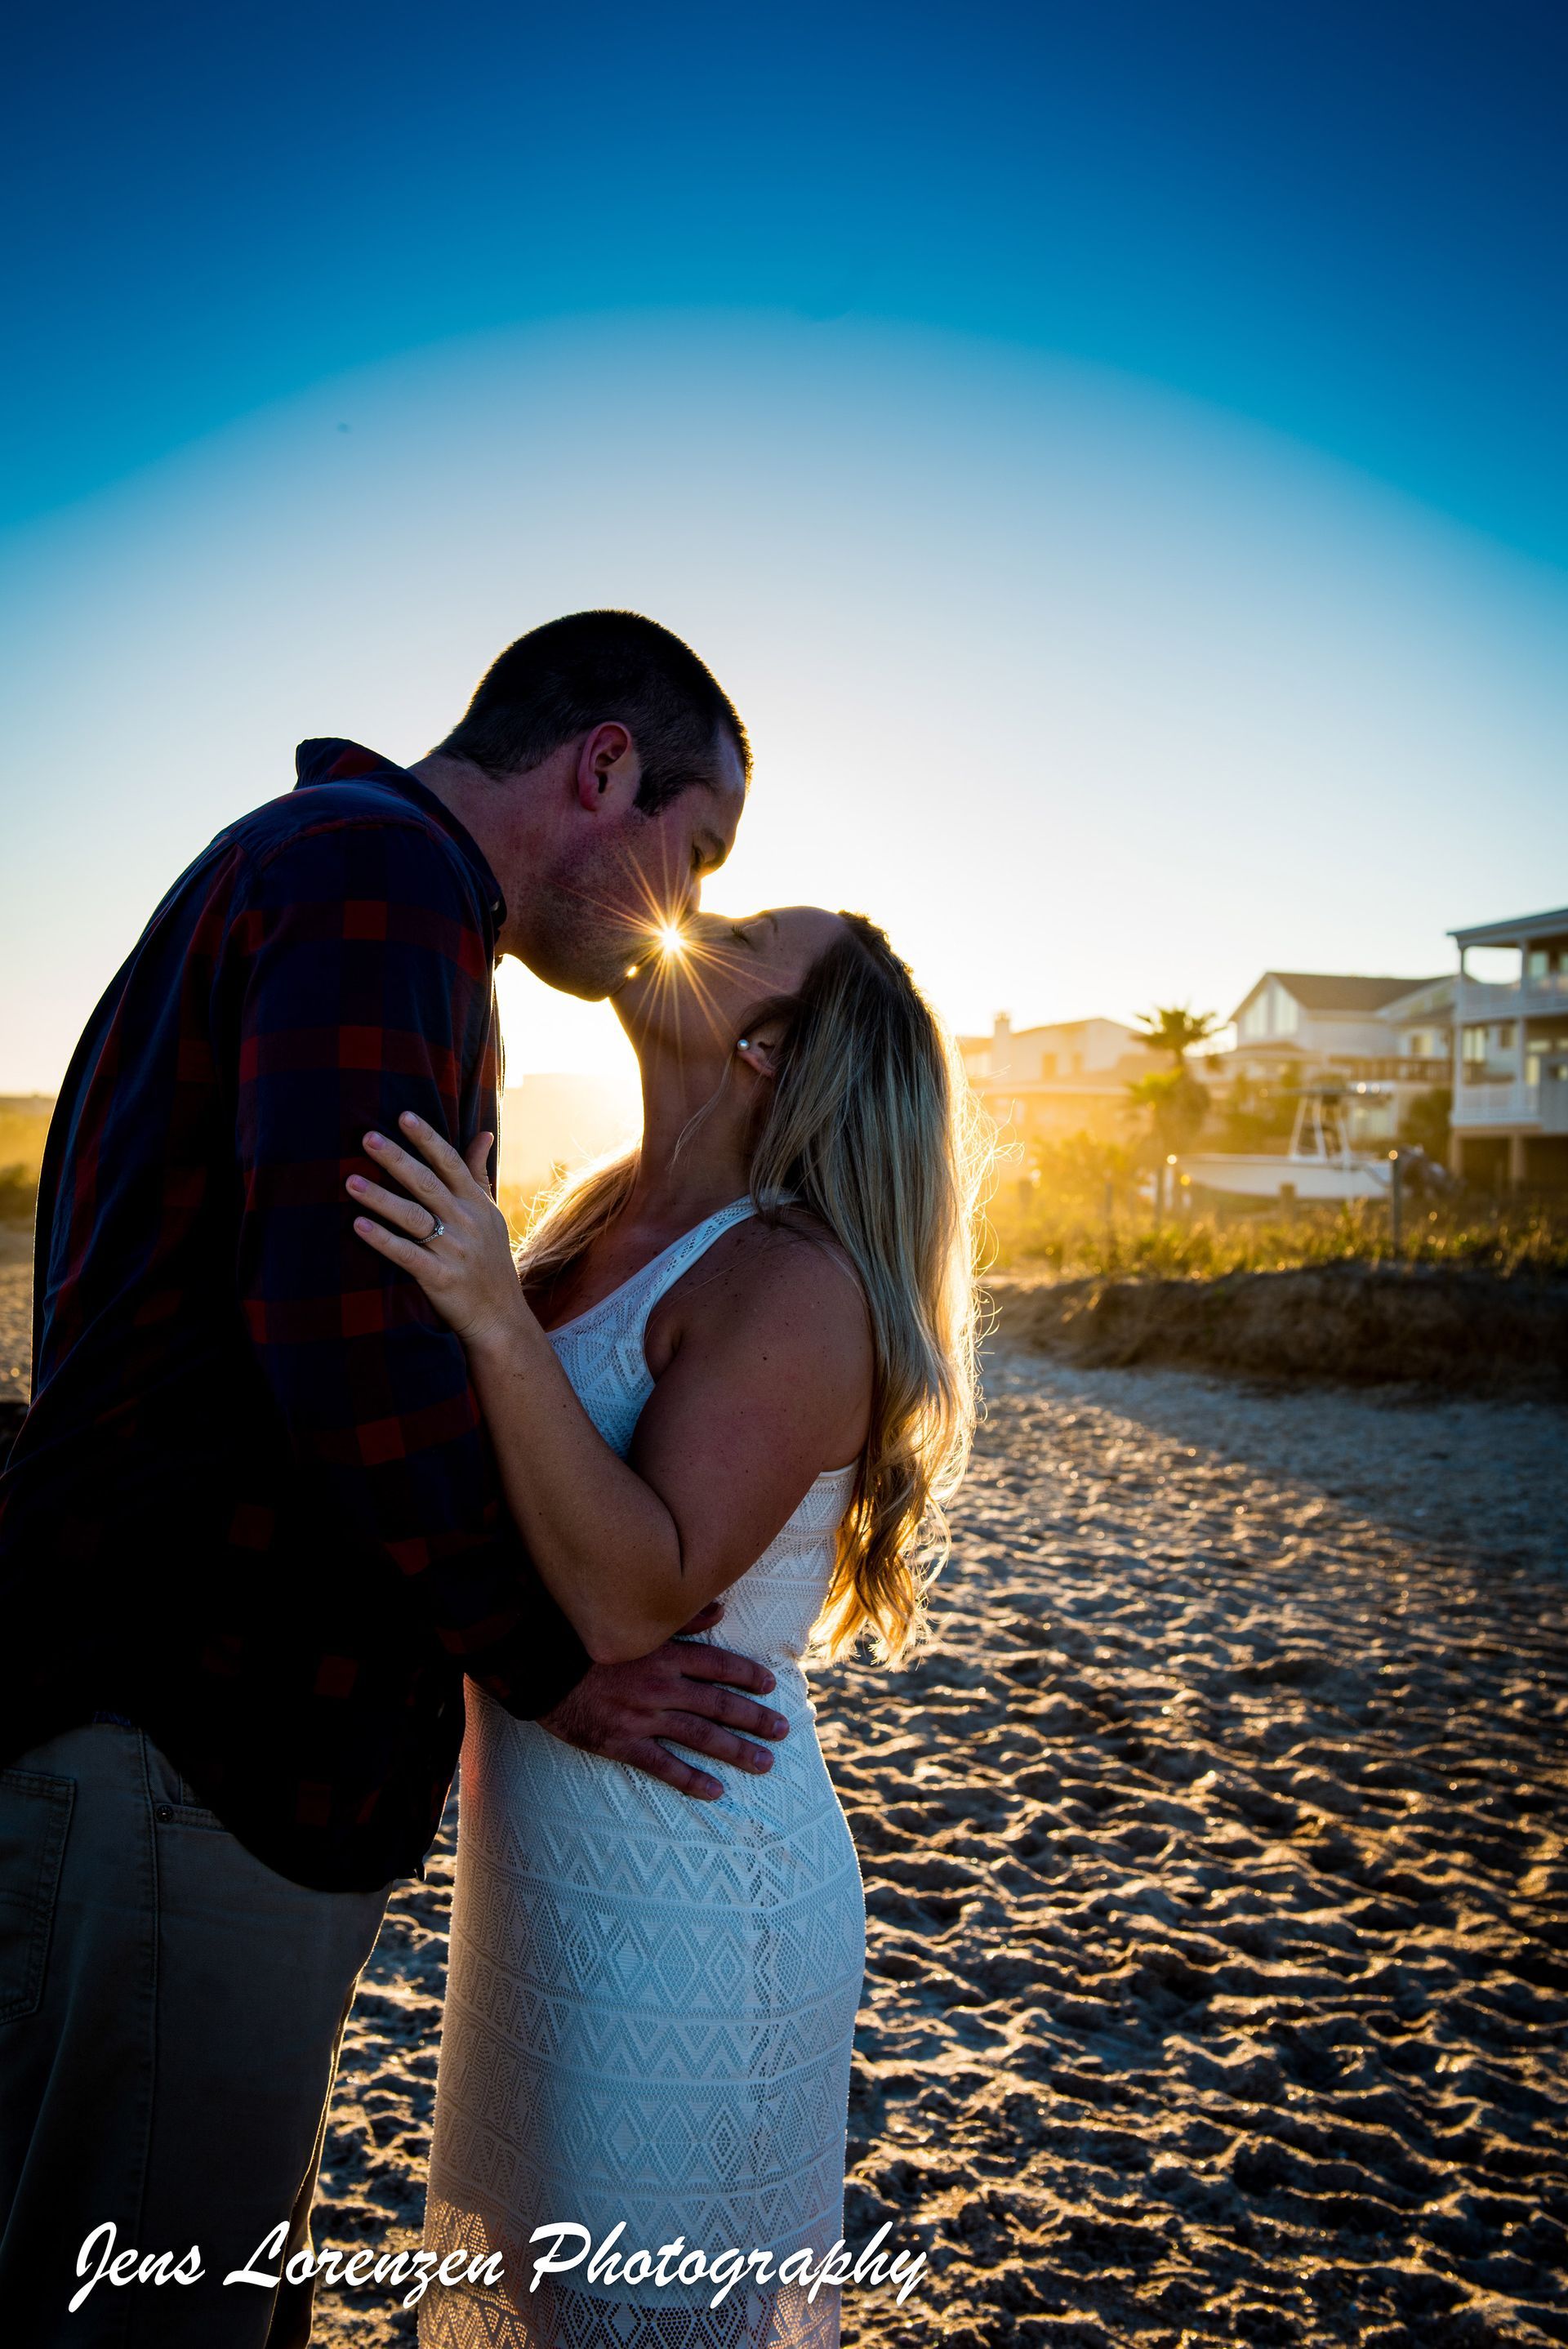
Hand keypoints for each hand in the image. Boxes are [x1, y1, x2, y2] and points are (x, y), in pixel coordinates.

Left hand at [348, 1111, 524, 1349]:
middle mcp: (466, 1223)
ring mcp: (453, 1251)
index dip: (427, 1139)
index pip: (451, 1163)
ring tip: (350, 1181)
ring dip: (381, 1198)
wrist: (501, 1317)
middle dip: (397, 1159)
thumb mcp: (489, 1215)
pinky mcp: (440, 1278)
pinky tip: (358, 1225)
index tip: (404, 1115)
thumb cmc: (490, 1260)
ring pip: (413, 1217)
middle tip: (367, 1138)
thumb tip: (484, 1134)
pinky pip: (407, 1255)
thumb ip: (478, 1175)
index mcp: (476, 1204)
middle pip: (427, 1184)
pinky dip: (383, 1240)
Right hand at [538, 1602, 790, 1798]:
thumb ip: (679, 1618)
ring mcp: (643, 1717)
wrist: (535, 1666)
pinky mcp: (621, 1743)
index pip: (719, 1665)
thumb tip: (720, 1608)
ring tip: (764, 1763)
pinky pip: (663, 1766)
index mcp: (664, 1653)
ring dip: (736, 1750)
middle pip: (719, 1704)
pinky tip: (715, 1790)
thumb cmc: (582, 1640)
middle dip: (754, 1718)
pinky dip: (691, 1779)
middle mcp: (661, 1686)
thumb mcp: (632, 1622)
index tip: (770, 1688)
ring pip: (700, 1737)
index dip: (747, 1676)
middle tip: (783, 1731)